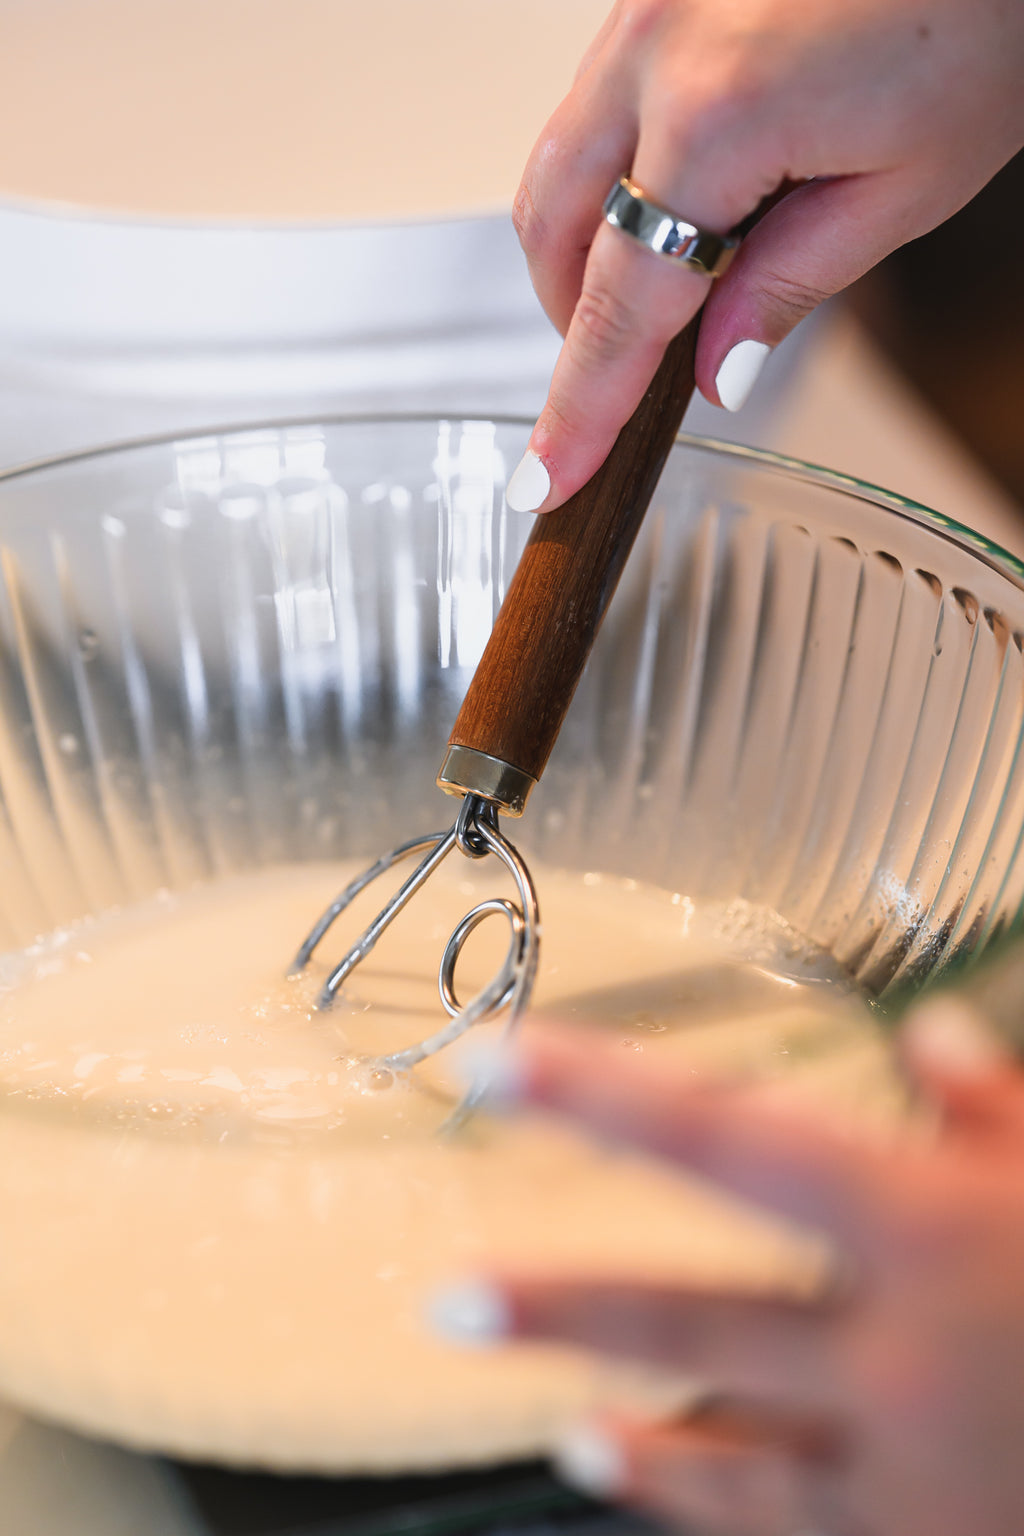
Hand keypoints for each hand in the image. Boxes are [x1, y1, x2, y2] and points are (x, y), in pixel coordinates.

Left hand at [434, 1003, 1023, 1534]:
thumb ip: (1003, 1114)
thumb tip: (933, 1043)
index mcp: (929, 1227)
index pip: (727, 1140)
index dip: (600, 1095)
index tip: (500, 1065)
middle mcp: (896, 1347)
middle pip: (690, 1316)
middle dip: (559, 1304)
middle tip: (446, 1298)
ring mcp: (904, 1467)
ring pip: (721, 1442)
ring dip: (616, 1416)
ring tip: (530, 1389)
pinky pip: (779, 1526)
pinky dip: (691, 1493)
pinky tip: (619, 1466)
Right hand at [506, 0, 1023, 511]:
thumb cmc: (990, 7)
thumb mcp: (910, 185)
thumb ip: (791, 285)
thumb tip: (716, 370)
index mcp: (717, 112)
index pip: (619, 305)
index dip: (582, 407)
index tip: (550, 475)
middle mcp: (654, 44)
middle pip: (547, 227)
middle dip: (572, 321)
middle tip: (624, 377)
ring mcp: (645, 1)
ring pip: (557, 158)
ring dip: (585, 242)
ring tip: (669, 284)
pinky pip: (594, 101)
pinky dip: (611, 168)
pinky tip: (680, 193)